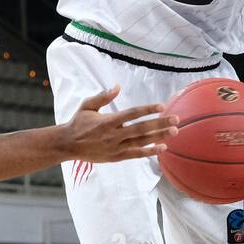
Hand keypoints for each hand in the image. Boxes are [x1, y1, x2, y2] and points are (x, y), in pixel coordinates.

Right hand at [62, 86, 177, 162]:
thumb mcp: (87, 105)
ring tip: (174, 132)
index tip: (162, 106)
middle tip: (176, 120)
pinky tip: (162, 148)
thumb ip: (103, 96)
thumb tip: (117, 86)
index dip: (147, 110)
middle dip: (160, 124)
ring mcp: (115, 147)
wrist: (67, 145)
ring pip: (141, 142)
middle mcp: (113, 135)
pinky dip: (150, 152)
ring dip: (159, 137)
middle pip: (141, 128)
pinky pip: (136, 154)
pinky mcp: (116, 157)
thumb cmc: (78, 122)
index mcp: (107, 120)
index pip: (132, 114)